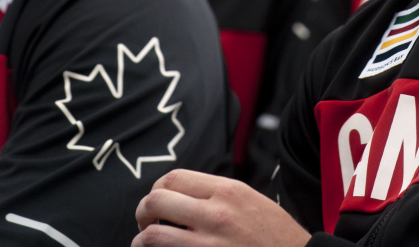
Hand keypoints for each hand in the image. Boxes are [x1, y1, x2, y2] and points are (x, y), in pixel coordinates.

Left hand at [132, 169, 311, 246]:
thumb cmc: (276, 237)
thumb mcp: (251, 201)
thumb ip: (218, 194)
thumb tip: (182, 195)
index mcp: (228, 191)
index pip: (173, 177)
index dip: (157, 189)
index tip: (158, 202)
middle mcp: (215, 214)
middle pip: (156, 201)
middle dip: (143, 213)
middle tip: (146, 224)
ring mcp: (208, 244)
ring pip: (152, 236)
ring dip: (142, 241)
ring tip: (147, 243)